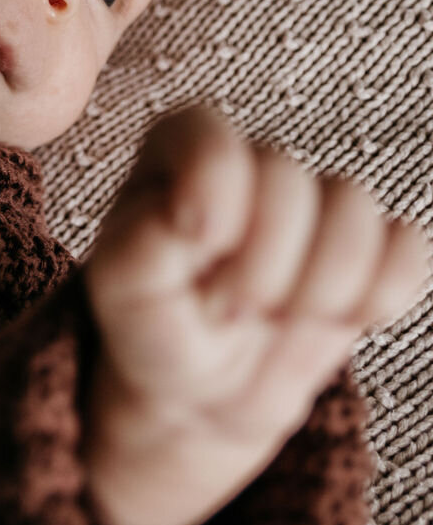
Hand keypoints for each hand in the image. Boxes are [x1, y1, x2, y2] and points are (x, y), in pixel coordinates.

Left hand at [81, 106, 429, 524]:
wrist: (202, 391)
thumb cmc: (154, 326)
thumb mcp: (120, 290)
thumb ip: (140, 242)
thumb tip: (191, 217)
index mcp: (179, 150)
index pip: (211, 133)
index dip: (216, 189)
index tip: (201, 249)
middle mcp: (252, 161)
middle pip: (287, 175)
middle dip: (262, 262)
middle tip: (228, 310)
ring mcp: (315, 201)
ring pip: (353, 204)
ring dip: (318, 284)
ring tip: (278, 321)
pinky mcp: (368, 247)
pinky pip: (407, 244)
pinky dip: (383, 291)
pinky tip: (347, 319)